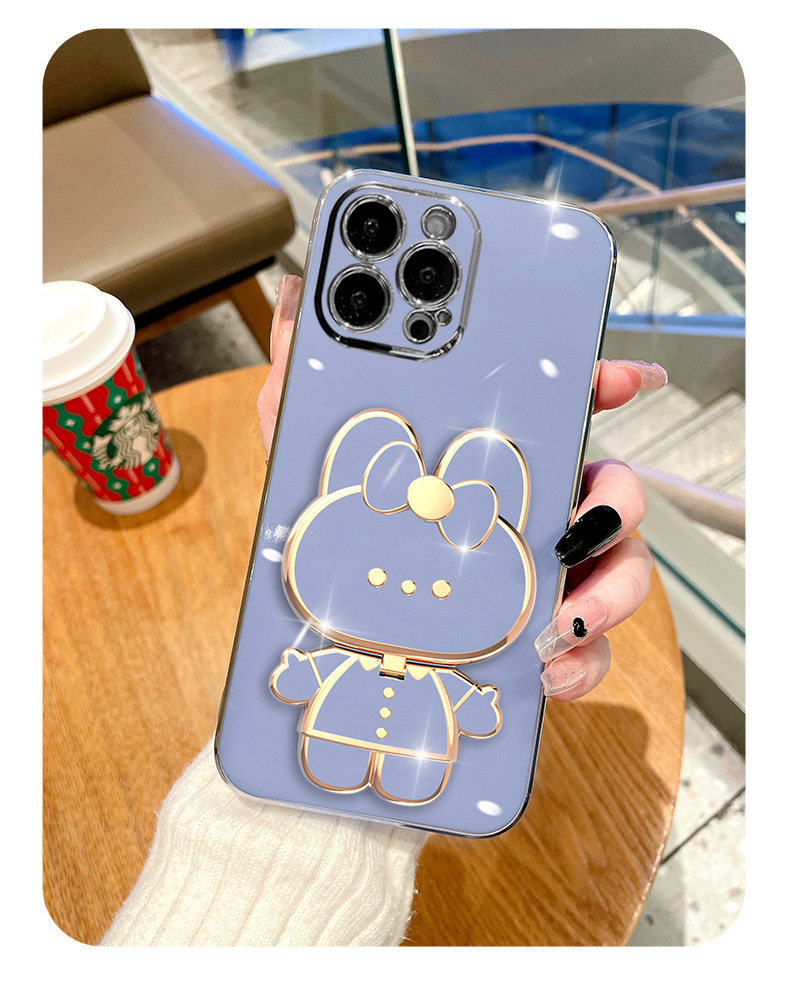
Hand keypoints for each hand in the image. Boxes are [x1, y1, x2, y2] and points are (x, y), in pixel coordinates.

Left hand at [258, 275, 667, 703]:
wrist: (331, 629)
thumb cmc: (336, 528)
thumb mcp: (310, 450)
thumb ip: (306, 375)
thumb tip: (296, 294)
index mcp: (500, 457)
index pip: (566, 409)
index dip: (605, 385)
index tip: (630, 378)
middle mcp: (537, 508)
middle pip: (616, 491)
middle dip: (617, 504)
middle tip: (578, 526)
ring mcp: (548, 573)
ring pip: (622, 570)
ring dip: (608, 595)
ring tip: (557, 620)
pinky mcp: (543, 636)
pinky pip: (589, 651)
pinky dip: (581, 662)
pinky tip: (543, 666)